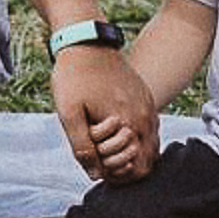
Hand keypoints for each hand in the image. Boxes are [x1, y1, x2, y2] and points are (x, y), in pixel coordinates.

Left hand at [52, 44, 156, 182]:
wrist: (85, 42)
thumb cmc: (74, 76)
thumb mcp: (68, 113)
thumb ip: (82, 146)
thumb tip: (95, 174)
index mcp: (131, 124)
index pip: (139, 170)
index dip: (117, 176)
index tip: (97, 166)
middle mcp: (147, 118)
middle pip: (147, 161)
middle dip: (124, 166)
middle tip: (100, 159)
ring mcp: (148, 106)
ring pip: (149, 145)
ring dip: (130, 152)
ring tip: (104, 146)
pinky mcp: (145, 97)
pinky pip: (148, 128)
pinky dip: (135, 137)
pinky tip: (114, 132)